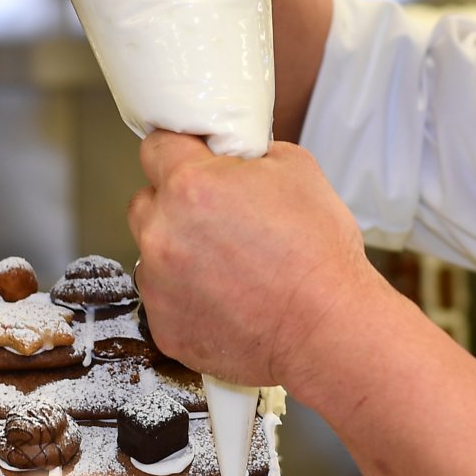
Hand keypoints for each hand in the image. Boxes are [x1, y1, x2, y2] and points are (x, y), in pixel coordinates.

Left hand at [127, 133, 377, 387]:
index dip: (181, 151)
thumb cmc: (319, 254)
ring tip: (228, 267)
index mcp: (190, 186)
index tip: (192, 161)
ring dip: (178, 252)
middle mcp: (162, 234)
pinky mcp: (164, 327)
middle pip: (147, 202)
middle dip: (175, 204)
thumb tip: (234, 157)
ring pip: (152, 253)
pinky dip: (187, 297)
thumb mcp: (297, 169)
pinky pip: (164, 300)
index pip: (157, 147)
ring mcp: (158, 285)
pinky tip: (227, 299)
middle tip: (219, 219)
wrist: (328, 329)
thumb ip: (249, 155)